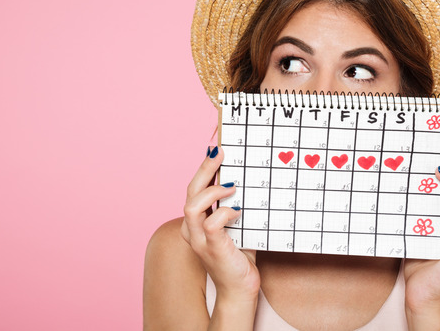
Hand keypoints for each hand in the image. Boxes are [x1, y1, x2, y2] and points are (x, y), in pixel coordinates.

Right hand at [180, 146, 260, 300]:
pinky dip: (224, 213)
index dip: (202, 168)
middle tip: (219, 152)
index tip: (215, 149)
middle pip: (189, 192)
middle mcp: (192, 229)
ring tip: (231, 185)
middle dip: (203, 169)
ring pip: (192, 206)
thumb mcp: (239, 227)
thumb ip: (237, 208)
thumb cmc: (240, 257)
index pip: (194, 189)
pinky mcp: (212, 248)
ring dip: (211, 191)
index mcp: (195, 222)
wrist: (240, 290)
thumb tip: (249, 181)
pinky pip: (211, 224)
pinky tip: (238, 211)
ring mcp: (199, 240)